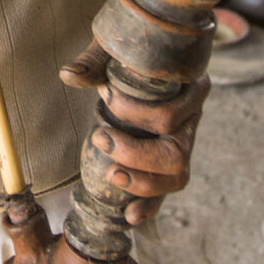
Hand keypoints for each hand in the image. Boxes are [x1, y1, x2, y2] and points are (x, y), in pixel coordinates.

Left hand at [67, 39, 207, 227]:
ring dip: (143, 183)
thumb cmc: (134, 50)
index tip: (104, 95)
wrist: (144, 57)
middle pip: (177, 153)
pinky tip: (130, 215)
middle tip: (99, 137)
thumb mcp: (118, 48)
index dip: (135, 113)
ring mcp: (184, 143)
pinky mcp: (169, 163)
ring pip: (177, 176)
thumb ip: (97, 59)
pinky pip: (166, 192)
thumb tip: (69, 75)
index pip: (171, 113)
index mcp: (193, 88)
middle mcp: (194, 119)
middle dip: (136, 154)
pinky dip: (149, 206)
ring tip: (111, 175)